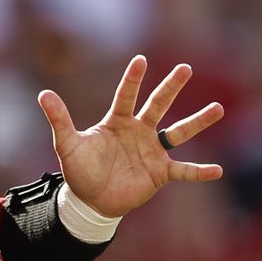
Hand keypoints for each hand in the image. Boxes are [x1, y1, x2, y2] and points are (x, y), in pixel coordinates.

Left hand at [39, 55, 223, 217]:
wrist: (90, 200)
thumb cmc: (79, 169)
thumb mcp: (67, 144)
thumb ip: (59, 119)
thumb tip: (43, 93)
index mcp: (117, 122)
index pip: (126, 96)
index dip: (133, 79)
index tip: (141, 60)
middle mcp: (138, 132)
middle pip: (158, 105)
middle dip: (170, 87)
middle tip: (185, 67)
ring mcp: (152, 151)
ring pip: (179, 132)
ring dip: (197, 121)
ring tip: (217, 109)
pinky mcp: (160, 173)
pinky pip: (183, 170)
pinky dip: (199, 171)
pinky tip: (217, 170)